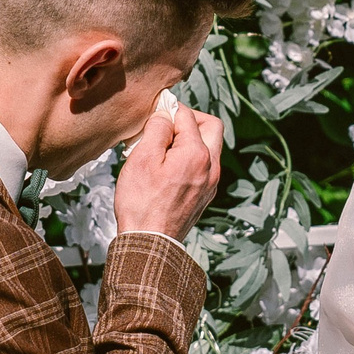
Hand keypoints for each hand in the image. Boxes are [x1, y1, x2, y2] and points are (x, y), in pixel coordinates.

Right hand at [116, 101, 224, 239]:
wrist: (150, 243)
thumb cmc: (142, 203)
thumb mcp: (143, 158)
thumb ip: (158, 129)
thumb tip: (166, 114)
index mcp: (198, 154)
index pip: (188, 116)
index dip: (169, 110)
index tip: (155, 113)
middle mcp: (211, 167)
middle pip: (212, 127)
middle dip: (190, 120)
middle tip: (167, 125)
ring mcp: (210, 184)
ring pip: (209, 148)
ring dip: (190, 140)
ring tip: (162, 148)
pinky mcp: (204, 196)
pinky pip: (203, 167)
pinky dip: (189, 159)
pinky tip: (167, 168)